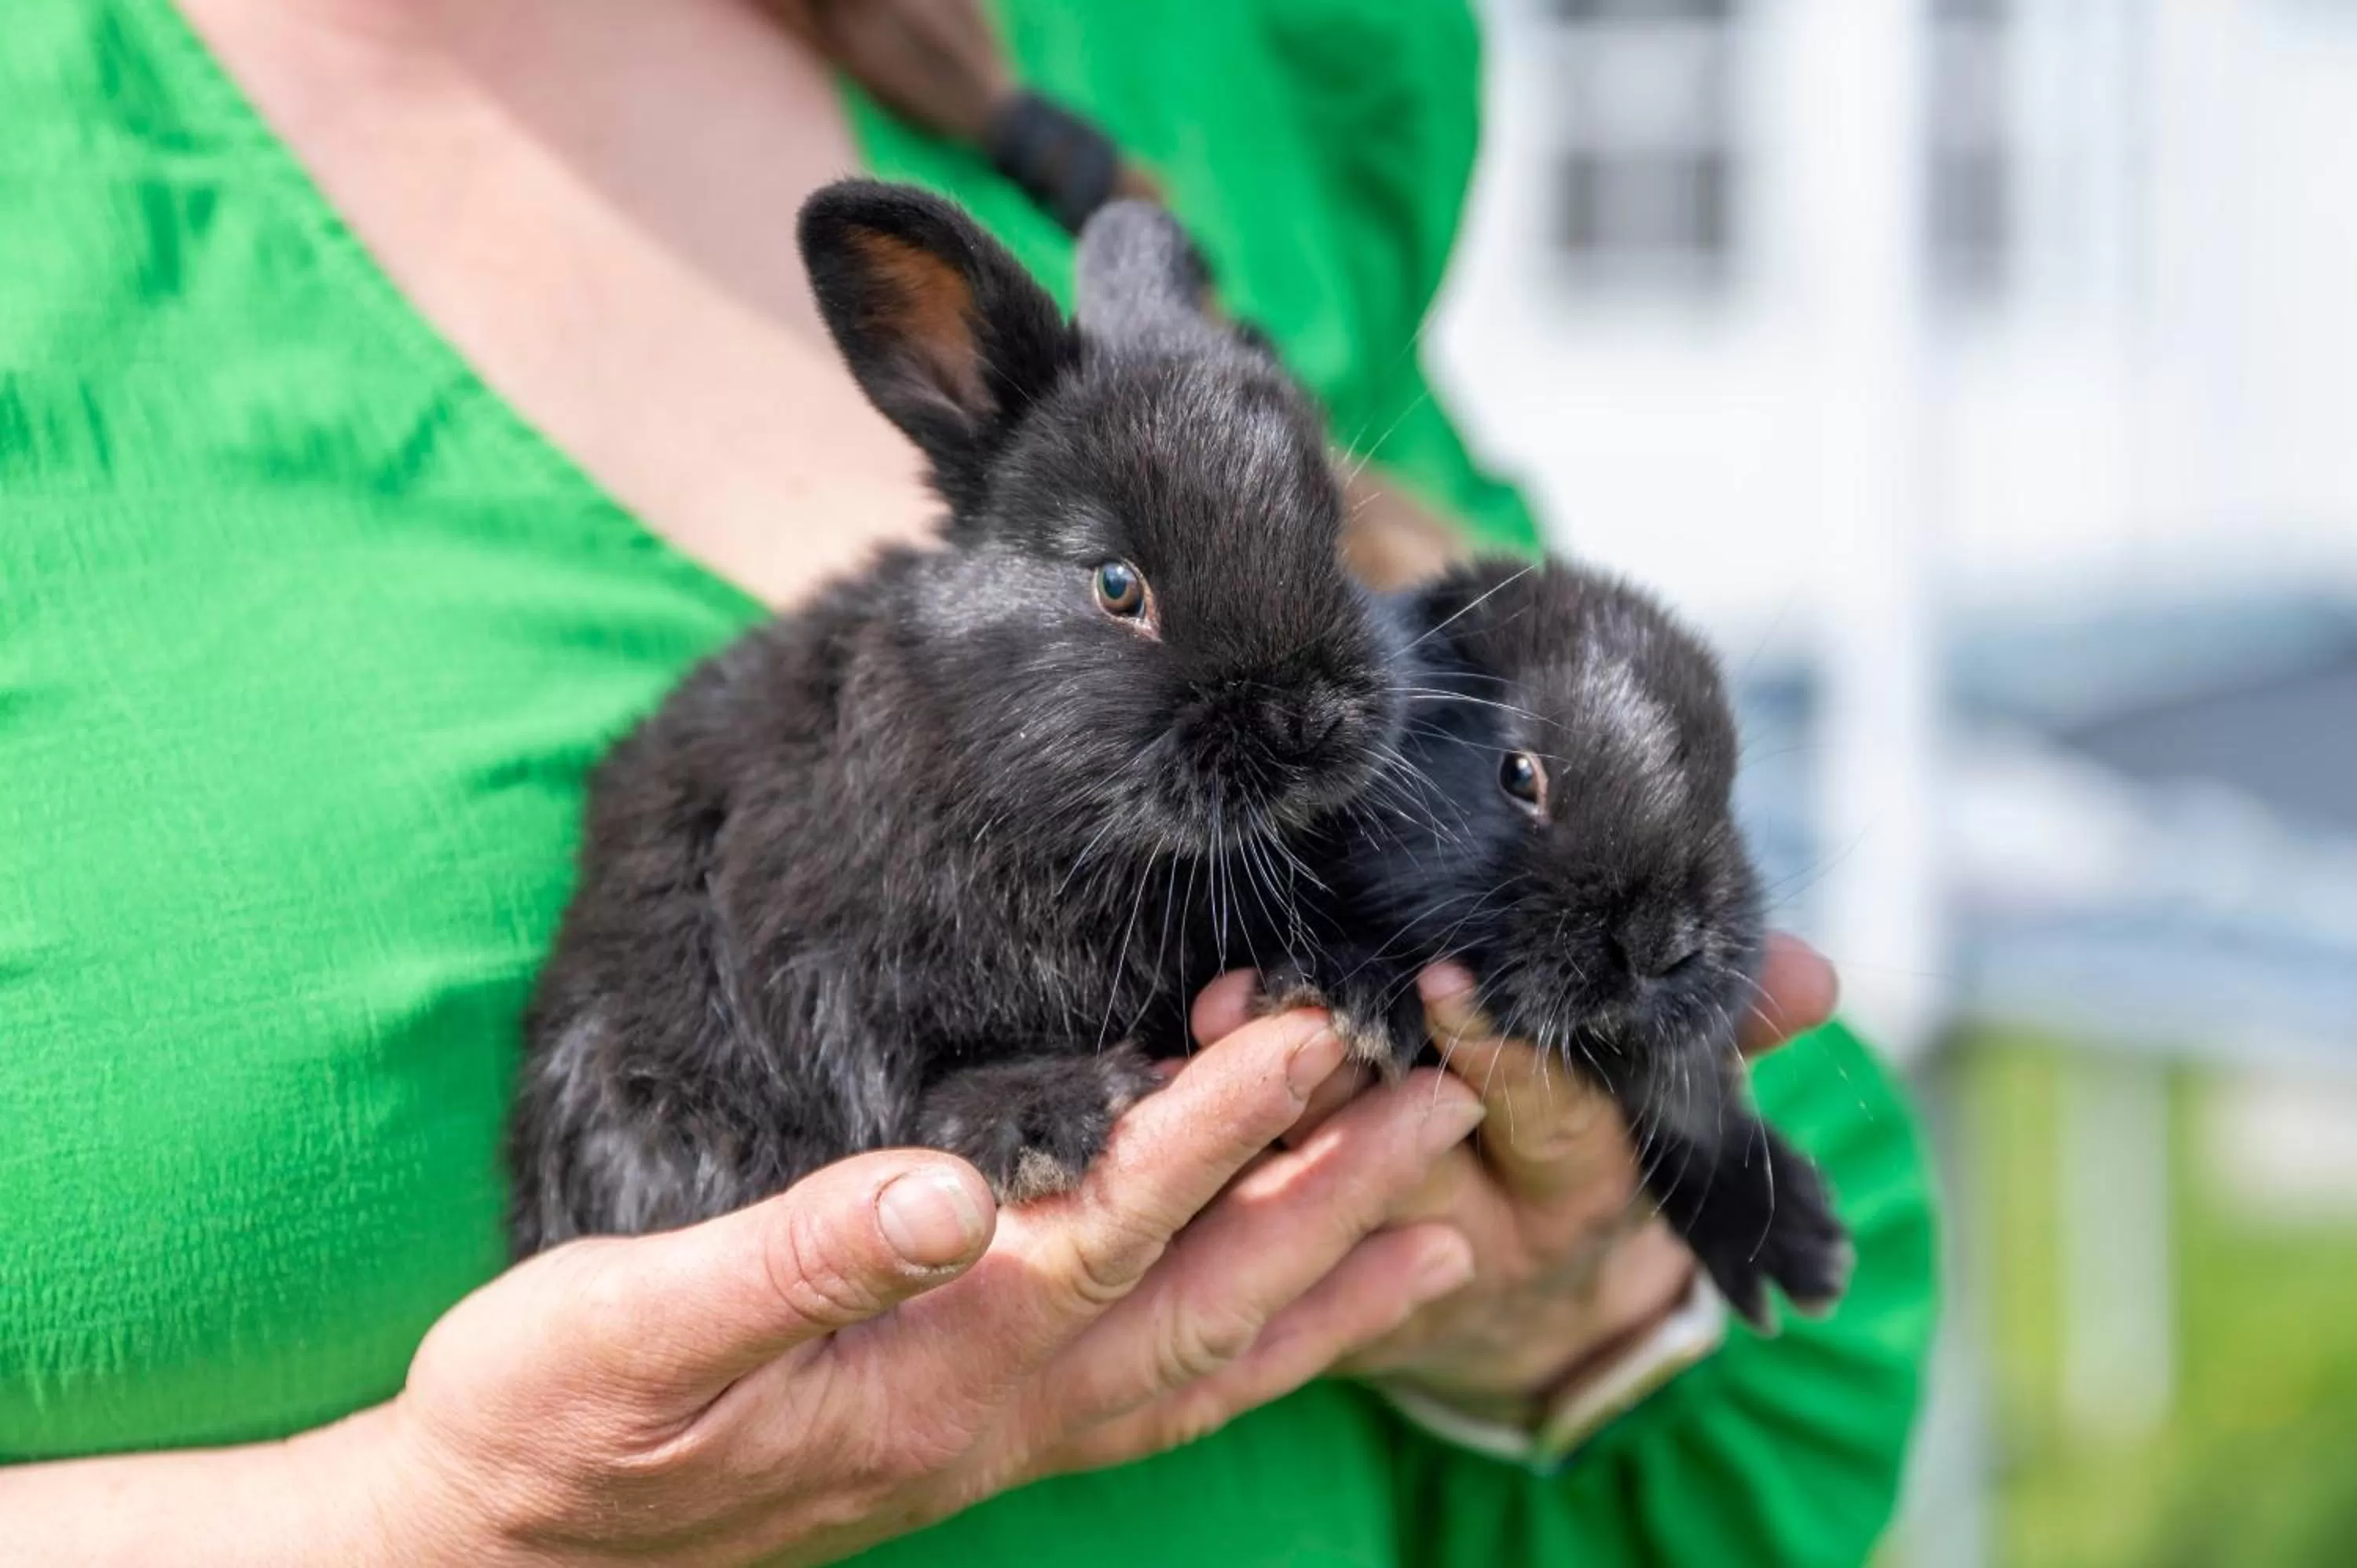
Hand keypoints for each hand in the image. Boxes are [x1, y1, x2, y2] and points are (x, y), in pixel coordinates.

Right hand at [368, 1007, 1481, 1566]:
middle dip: (1334, 1193)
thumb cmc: (551, 1420)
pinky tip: (1290, 1316)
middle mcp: (993, 1409)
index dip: (1220, 1122)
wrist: (509, 1547)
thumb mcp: (631, 1326)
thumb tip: (947, 1188)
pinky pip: (1156, 1392)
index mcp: (929, 1360)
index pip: (1115, 1221)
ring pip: (1205, 1357)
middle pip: (1206, 1292)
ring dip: (1328, 1283)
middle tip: (1450, 1098)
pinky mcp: (974, 1435)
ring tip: (1447, 1225)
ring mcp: (995, 1435)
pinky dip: (1249, 1348)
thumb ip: (796, 1255)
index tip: (1314, 1027)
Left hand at [1192, 934, 1838, 1426]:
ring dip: (1260, 1100)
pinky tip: (1160, 1073)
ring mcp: (1381, 1261)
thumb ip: (1723, 1026)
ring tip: (1217, 1014)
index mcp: (1583, 1184)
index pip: (1550, 1115)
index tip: (1443, 978)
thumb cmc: (1584, 1142)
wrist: (1510, 1303)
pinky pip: (1239, 1214)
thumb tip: (1818, 979)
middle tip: (1286, 989)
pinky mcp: (1294, 1277)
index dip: (1499, 1052)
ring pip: (1312, 1179)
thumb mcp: (1667, 1097)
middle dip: (1349, 1065)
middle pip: (1409, 1147)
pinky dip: (1205, 1143)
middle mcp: (1481, 1229)